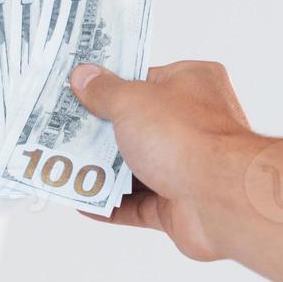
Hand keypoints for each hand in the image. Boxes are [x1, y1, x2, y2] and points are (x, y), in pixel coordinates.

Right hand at [70, 60, 261, 261]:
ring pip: (135, 166)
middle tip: (61, 130)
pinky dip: (110, 204)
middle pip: (136, 124)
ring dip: (102, 170)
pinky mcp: (179, 204)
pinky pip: (137, 204)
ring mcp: (187, 165)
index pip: (144, 79)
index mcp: (192, 84)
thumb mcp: (131, 101)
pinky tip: (82, 201)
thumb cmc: (186, 137)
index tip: (77, 91)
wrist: (221, 198)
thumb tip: (83, 77)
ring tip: (63, 165)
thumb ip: (103, 91)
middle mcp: (193, 122)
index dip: (110, 85)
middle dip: (100, 131)